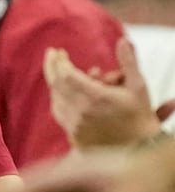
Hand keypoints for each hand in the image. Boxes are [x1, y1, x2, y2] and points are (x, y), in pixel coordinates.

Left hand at [44, 38, 161, 148]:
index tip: (59, 51)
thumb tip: (122, 40)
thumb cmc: (140, 116)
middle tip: (51, 54)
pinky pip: (59, 112)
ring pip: (56, 98)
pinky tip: (61, 91)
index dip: (60, 61)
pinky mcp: (73, 135)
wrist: (140, 150)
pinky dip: (58, 98)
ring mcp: (76, 125)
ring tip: (58, 71)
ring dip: (55, 82)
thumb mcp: (139, 87)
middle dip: (52, 67)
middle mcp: (82, 112)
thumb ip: (128, 62)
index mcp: (97, 98)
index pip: (67, 75)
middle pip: (57, 84)